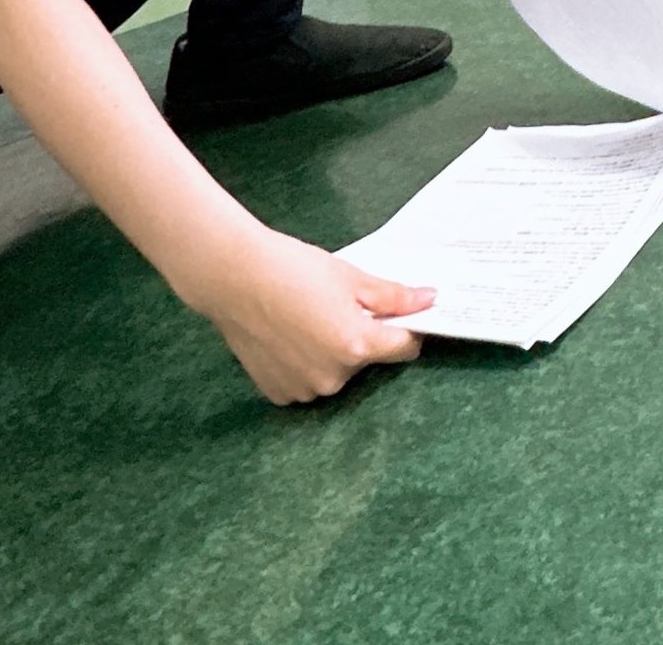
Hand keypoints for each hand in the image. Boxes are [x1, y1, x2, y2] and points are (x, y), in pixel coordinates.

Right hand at [194, 229, 433, 405]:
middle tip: (339, 305)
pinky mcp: (278, 393)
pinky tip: (289, 335)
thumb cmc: (293, 269)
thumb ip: (392, 296)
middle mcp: (333, 378)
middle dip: (362, 336)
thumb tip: (428, 300)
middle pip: (366, 360)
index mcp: (356, 346)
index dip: (408, 329)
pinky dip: (304, 363)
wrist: (235, 277)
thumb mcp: (350, 276)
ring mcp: (303, 389)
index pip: (403, 349)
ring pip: (335, 372)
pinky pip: (305, 381)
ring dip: (332, 352)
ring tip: (309, 316)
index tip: (403, 315)